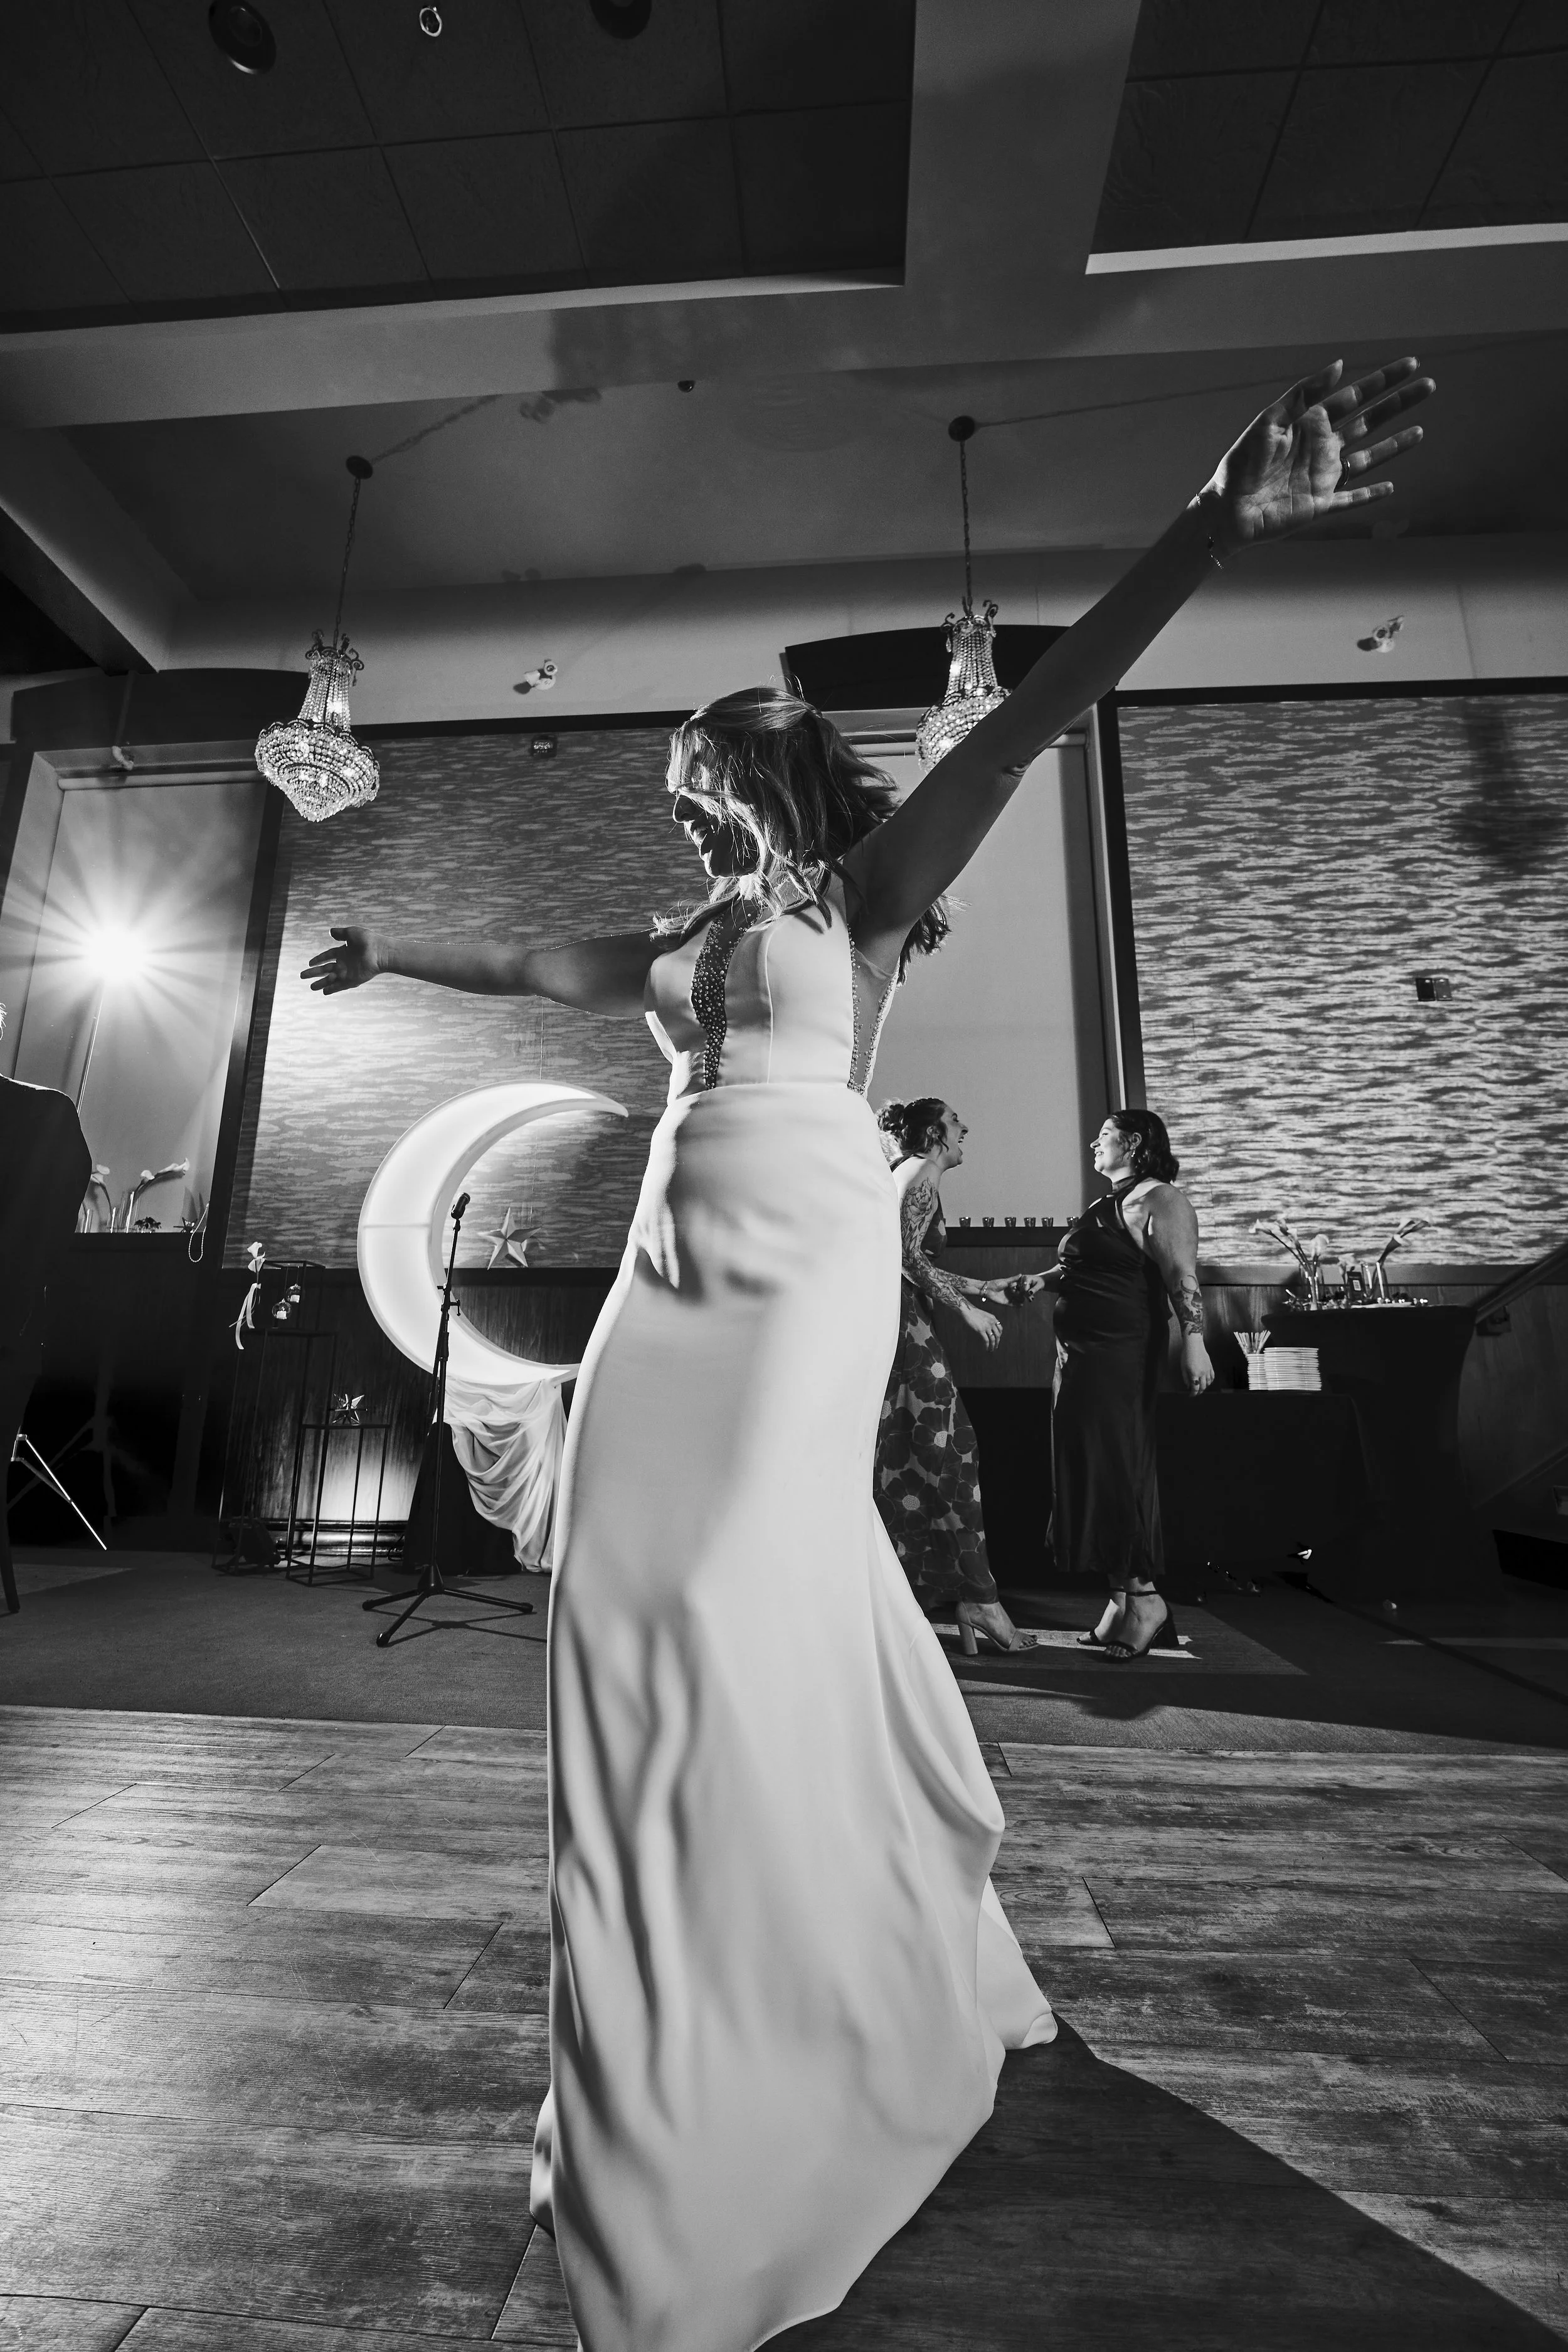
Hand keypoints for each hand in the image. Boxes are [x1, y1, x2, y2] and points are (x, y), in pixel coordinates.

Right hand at [302, 926, 384, 994]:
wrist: (379, 952)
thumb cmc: (368, 940)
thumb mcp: (351, 933)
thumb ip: (340, 933)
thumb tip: (330, 932)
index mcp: (344, 951)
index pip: (328, 956)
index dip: (318, 959)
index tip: (309, 963)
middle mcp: (345, 962)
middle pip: (325, 969)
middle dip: (314, 973)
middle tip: (302, 976)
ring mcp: (348, 972)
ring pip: (330, 979)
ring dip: (321, 983)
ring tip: (311, 988)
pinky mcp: (352, 980)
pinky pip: (340, 986)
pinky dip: (332, 989)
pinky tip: (324, 992)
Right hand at [961, 1301, 1002, 1349]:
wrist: (968, 1311)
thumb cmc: (974, 1313)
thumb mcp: (985, 1315)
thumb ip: (989, 1321)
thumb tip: (989, 1328)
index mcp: (993, 1318)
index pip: (1000, 1328)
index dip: (1000, 1335)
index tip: (997, 1339)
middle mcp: (992, 1322)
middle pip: (997, 1335)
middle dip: (997, 1342)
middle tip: (996, 1346)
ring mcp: (987, 1326)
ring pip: (993, 1339)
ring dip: (993, 1345)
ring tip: (991, 1349)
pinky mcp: (981, 1330)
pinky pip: (986, 1340)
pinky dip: (987, 1345)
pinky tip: (986, 1348)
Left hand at [1181, 1334, 1215, 1395]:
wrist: (1194, 1345)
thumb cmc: (1186, 1355)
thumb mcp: (1183, 1368)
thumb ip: (1185, 1378)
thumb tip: (1188, 1386)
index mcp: (1194, 1374)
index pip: (1195, 1388)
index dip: (1193, 1394)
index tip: (1191, 1395)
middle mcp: (1202, 1373)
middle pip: (1202, 1387)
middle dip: (1199, 1392)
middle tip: (1195, 1393)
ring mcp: (1207, 1370)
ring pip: (1208, 1383)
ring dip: (1204, 1387)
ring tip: (1200, 1388)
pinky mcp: (1210, 1366)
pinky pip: (1212, 1376)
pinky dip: (1210, 1381)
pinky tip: (1207, 1382)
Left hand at [1201, 358, 1433, 554]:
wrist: (1227, 509)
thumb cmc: (1241, 463)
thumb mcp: (1270, 421)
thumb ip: (1303, 394)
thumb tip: (1339, 365)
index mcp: (1311, 424)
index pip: (1355, 397)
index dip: (1383, 381)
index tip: (1410, 365)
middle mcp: (1322, 448)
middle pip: (1370, 422)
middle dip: (1398, 404)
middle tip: (1428, 386)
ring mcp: (1324, 477)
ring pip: (1368, 458)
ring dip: (1394, 446)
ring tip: (1420, 432)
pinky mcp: (1320, 506)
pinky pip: (1352, 500)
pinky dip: (1371, 495)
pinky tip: (1391, 487)